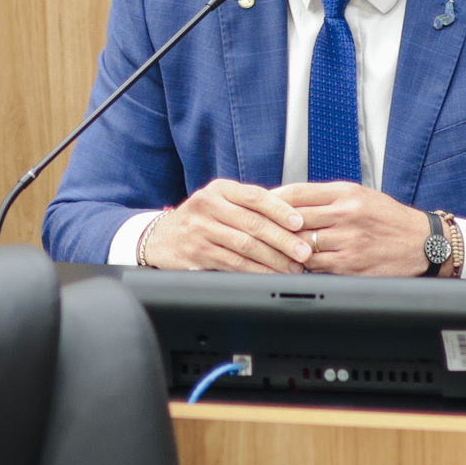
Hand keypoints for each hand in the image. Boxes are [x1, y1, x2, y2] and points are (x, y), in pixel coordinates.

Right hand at [140, 178, 311, 272]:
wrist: (161, 237)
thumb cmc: (201, 219)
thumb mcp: (220, 202)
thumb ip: (249, 205)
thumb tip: (293, 216)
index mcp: (219, 189)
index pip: (255, 196)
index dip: (280, 209)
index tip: (300, 222)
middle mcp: (208, 206)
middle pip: (253, 223)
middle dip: (283, 239)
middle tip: (304, 251)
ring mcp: (200, 230)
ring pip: (245, 246)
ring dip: (273, 259)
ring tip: (292, 267)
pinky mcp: (197, 254)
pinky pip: (233, 264)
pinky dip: (256, 271)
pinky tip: (270, 275)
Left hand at [276, 182, 435, 275]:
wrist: (421, 243)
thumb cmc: (388, 219)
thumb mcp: (360, 195)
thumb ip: (327, 196)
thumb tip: (289, 199)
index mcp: (346, 193)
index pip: (298, 192)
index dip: (274, 198)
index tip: (260, 203)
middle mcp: (346, 214)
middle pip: (295, 218)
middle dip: (275, 224)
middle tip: (259, 228)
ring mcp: (348, 240)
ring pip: (302, 243)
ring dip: (286, 247)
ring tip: (274, 247)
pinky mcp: (350, 264)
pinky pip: (315, 265)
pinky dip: (302, 265)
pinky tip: (295, 263)